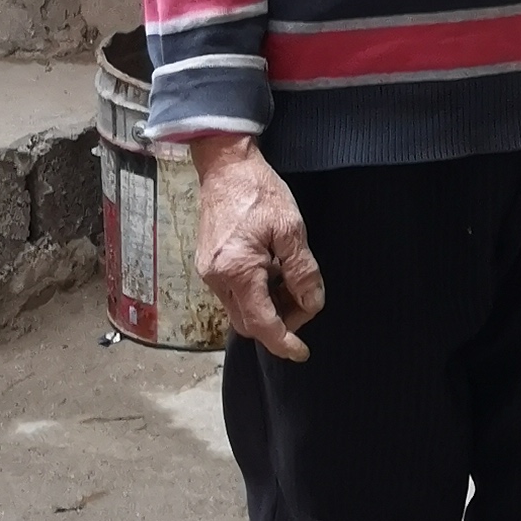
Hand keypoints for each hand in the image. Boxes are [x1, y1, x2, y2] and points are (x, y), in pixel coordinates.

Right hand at [187, 134, 326, 360]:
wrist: (226, 167)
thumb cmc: (259, 192)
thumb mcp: (291, 229)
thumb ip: (302, 271)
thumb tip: (312, 304)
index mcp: (238, 270)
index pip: (261, 323)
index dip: (283, 342)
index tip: (302, 352)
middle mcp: (217, 279)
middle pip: (249, 323)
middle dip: (279, 323)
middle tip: (305, 302)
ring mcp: (209, 273)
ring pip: (240, 310)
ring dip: (268, 309)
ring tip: (291, 283)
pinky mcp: (208, 265)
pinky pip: (233, 295)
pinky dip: (256, 295)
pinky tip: (274, 274)